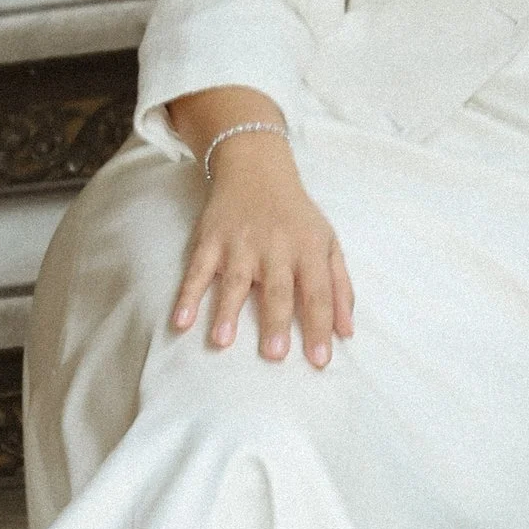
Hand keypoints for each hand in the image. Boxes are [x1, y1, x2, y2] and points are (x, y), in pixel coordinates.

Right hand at [170, 131, 355, 363]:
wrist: (256, 167)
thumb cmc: (297, 216)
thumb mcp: (328, 243)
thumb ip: (340, 288)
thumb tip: (346, 333)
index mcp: (308, 249)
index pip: (318, 292)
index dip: (320, 326)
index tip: (319, 360)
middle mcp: (275, 247)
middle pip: (277, 289)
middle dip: (275, 322)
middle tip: (274, 355)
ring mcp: (240, 243)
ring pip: (235, 281)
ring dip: (227, 311)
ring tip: (222, 341)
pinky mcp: (211, 240)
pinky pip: (198, 270)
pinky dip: (188, 295)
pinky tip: (182, 320)